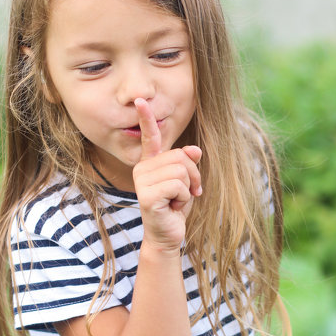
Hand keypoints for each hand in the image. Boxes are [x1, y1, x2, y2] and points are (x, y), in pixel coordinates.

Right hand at [132, 98, 201, 252]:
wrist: (168, 235)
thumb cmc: (175, 207)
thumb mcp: (186, 182)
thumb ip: (188, 163)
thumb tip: (194, 150)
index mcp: (150, 163)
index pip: (150, 137)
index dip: (146, 119)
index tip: (140, 100)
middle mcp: (142, 169)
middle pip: (180, 156)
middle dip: (193, 175)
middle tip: (188, 192)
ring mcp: (142, 181)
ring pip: (181, 170)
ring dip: (189, 188)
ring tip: (178, 200)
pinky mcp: (147, 195)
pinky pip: (178, 185)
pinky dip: (184, 198)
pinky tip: (173, 207)